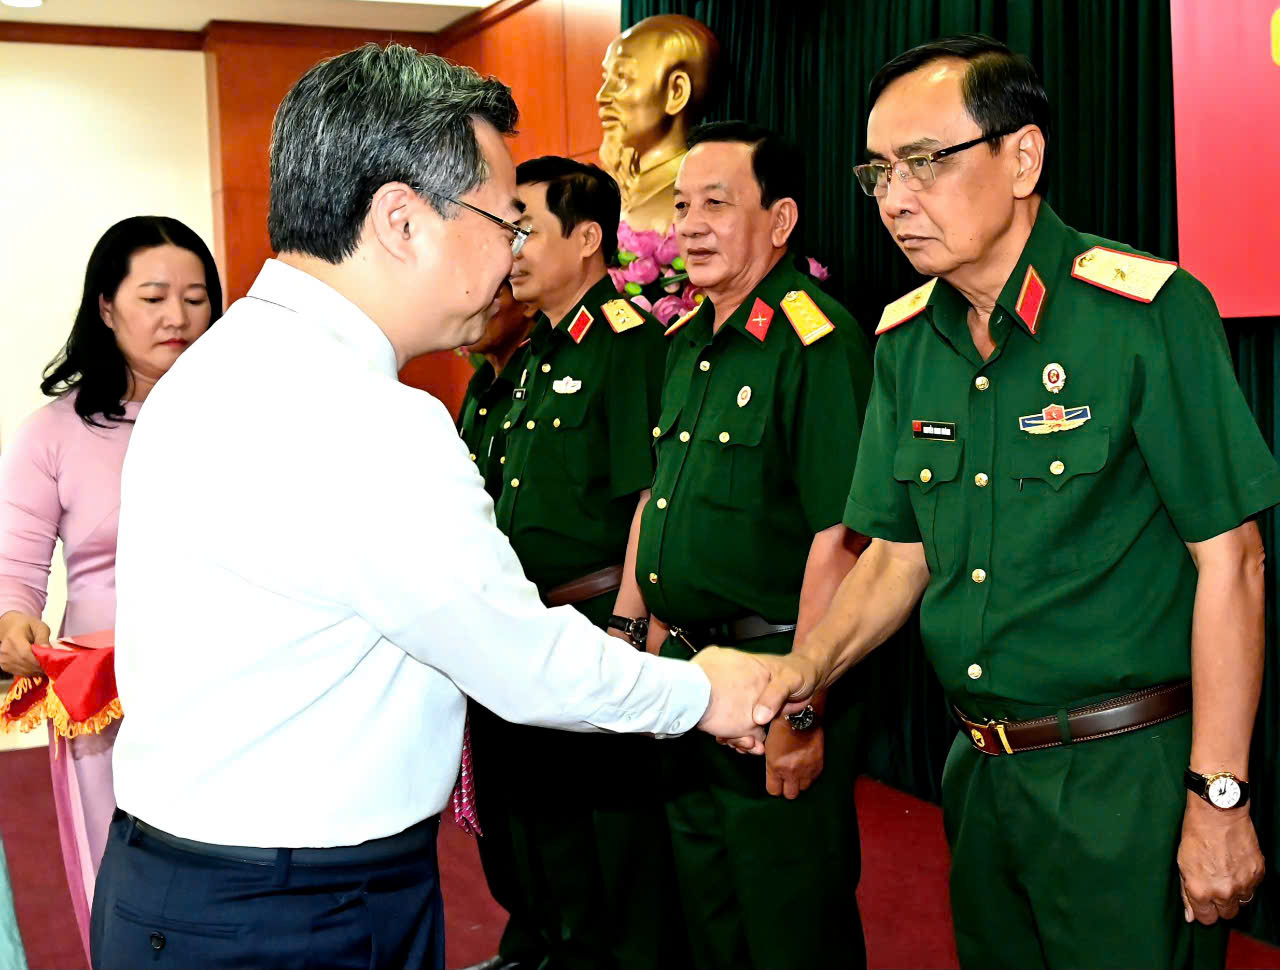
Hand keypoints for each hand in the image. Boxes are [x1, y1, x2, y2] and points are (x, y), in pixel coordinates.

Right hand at [0, 610, 48, 677]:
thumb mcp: (39, 627)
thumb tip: (47, 649)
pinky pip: (21, 673)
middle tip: (54, 667)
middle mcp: (6, 651)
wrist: (12, 628)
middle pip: (26, 665)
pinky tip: (39, 668)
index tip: (53, 663)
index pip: (26, 655)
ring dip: (38, 671)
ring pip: (24, 671)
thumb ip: (43, 638)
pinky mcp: (5, 666)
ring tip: (48, 667)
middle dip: (41, 668)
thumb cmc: (27, 626)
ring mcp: (3, 660)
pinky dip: (32, 672)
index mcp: (13, 639)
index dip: (40, 662)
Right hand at [691, 648, 820, 754]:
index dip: (721, 712)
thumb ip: (775, 696)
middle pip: (726, 712)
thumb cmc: (800, 672)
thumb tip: (758, 719)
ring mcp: (749, 703)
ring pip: (734, 723)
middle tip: (745, 743)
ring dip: (737, 738)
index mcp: (746, 677)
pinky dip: (746, 739)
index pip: (725, 693)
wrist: (812, 676)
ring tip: (749, 747)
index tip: (726, 731)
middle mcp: (743, 690)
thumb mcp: (789, 680)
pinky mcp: (757, 714)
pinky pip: (746, 728)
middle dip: (730, 732)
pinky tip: (752, 747)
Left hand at [765, 719, 823, 797]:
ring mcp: (807, 769)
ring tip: (796, 773)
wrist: (801, 714)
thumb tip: (771, 772)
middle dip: (787, 788)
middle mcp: (792, 772)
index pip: (774, 791)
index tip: (774, 780)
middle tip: (785, 779)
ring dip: (799, 782)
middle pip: (790, 794)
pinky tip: (805, 767)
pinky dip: (809, 775)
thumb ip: (770, 762)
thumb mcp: (767, 744)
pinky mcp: (818, 764)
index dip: (774, 786)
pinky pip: (814, 779)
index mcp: (776, 767)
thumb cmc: (780, 726)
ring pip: (804, 788)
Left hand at [1177, 793, 1264, 922]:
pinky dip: (1245, 881)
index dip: (1204, 911)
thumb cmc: (1195, 835)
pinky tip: (1235, 865)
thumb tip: (1190, 916)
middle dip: (1220, 904)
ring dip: (1234, 893)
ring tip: (1225, 873)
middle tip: (1215, 886)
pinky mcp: (1258, 873)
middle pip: (1227, 914)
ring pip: (1242, 902)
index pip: (1206, 918)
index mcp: (1201, 890)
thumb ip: (1187, 893)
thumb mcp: (1182, 864)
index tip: (1204, 903)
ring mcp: (1243, 883)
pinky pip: (1252, 887)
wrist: (1217, 813)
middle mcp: (1224, 892)